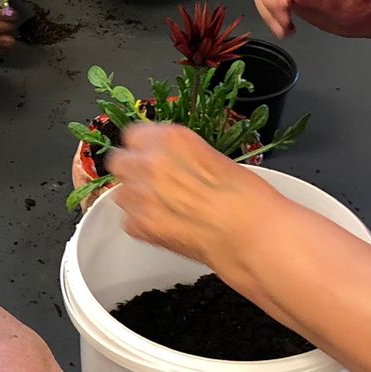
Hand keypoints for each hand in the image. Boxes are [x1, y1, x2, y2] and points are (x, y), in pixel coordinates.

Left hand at [108, 124, 278, 270]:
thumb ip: (182, 156)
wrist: (251, 236)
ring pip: (120, 193)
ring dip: (136, 198)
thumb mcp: (216, 159)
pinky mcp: (139, 225)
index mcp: (172, 138)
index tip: (150, 156)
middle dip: (132, 171)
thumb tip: (171, 162)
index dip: (143, 148)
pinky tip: (166, 226)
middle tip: (152, 184)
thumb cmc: (247, 200)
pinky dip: (142, 225)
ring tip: (164, 209)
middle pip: (119, 161)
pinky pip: (128, 221)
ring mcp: (141, 194)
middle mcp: (151, 162)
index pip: (134, 134)